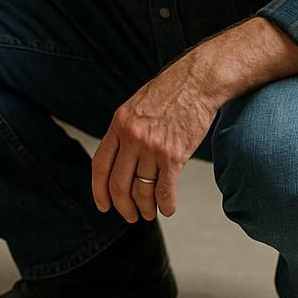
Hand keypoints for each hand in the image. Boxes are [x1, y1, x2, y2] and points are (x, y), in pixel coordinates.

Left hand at [90, 16, 297, 221]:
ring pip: (142, 191)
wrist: (198, 81)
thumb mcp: (136, 106)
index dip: (99, 190)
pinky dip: (165, 205)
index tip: (104, 205)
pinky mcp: (174, 155)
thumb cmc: (170, 92)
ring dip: (145, 208)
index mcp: (118, 124)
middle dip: (123, 207)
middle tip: (130, 215)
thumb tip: (119, 160)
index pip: (100, 166)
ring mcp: (152, 147)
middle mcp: (132, 137)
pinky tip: (167, 209)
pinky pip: (164, 190)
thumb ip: (125, 131)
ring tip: (149, 213)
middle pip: (118, 185)